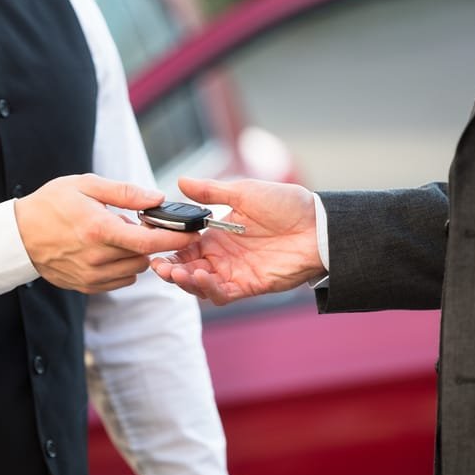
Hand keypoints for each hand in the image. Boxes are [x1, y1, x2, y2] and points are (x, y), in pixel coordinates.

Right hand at [15, 174, 196, 293]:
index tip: (194, 231)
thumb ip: (125, 192)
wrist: (17, 236)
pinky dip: (123, 266)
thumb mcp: (85, 185)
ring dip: (136, 254)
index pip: (149, 241)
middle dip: (150, 241)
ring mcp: (91, 275)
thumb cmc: (50, 204)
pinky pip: (121, 280)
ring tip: (117, 236)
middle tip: (137, 223)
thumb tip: (158, 198)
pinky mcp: (86, 286)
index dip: (176, 238)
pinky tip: (108, 250)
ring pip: (135, 269)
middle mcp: (97, 258)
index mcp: (98, 230)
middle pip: (145, 257)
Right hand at [151, 177, 324, 304]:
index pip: (184, 246)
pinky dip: (208, 289)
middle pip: (187, 268)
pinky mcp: (249, 286)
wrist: (319, 225)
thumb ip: (211, 192)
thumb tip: (180, 181)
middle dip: (170, 269)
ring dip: (185, 281)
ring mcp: (235, 272)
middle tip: (158, 265)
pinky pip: (222, 294)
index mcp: (217, 234)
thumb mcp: (244, 192)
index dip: (168, 247)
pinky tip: (200, 277)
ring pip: (200, 284)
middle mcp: (222, 256)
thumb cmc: (286, 204)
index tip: (154, 242)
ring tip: (175, 273)